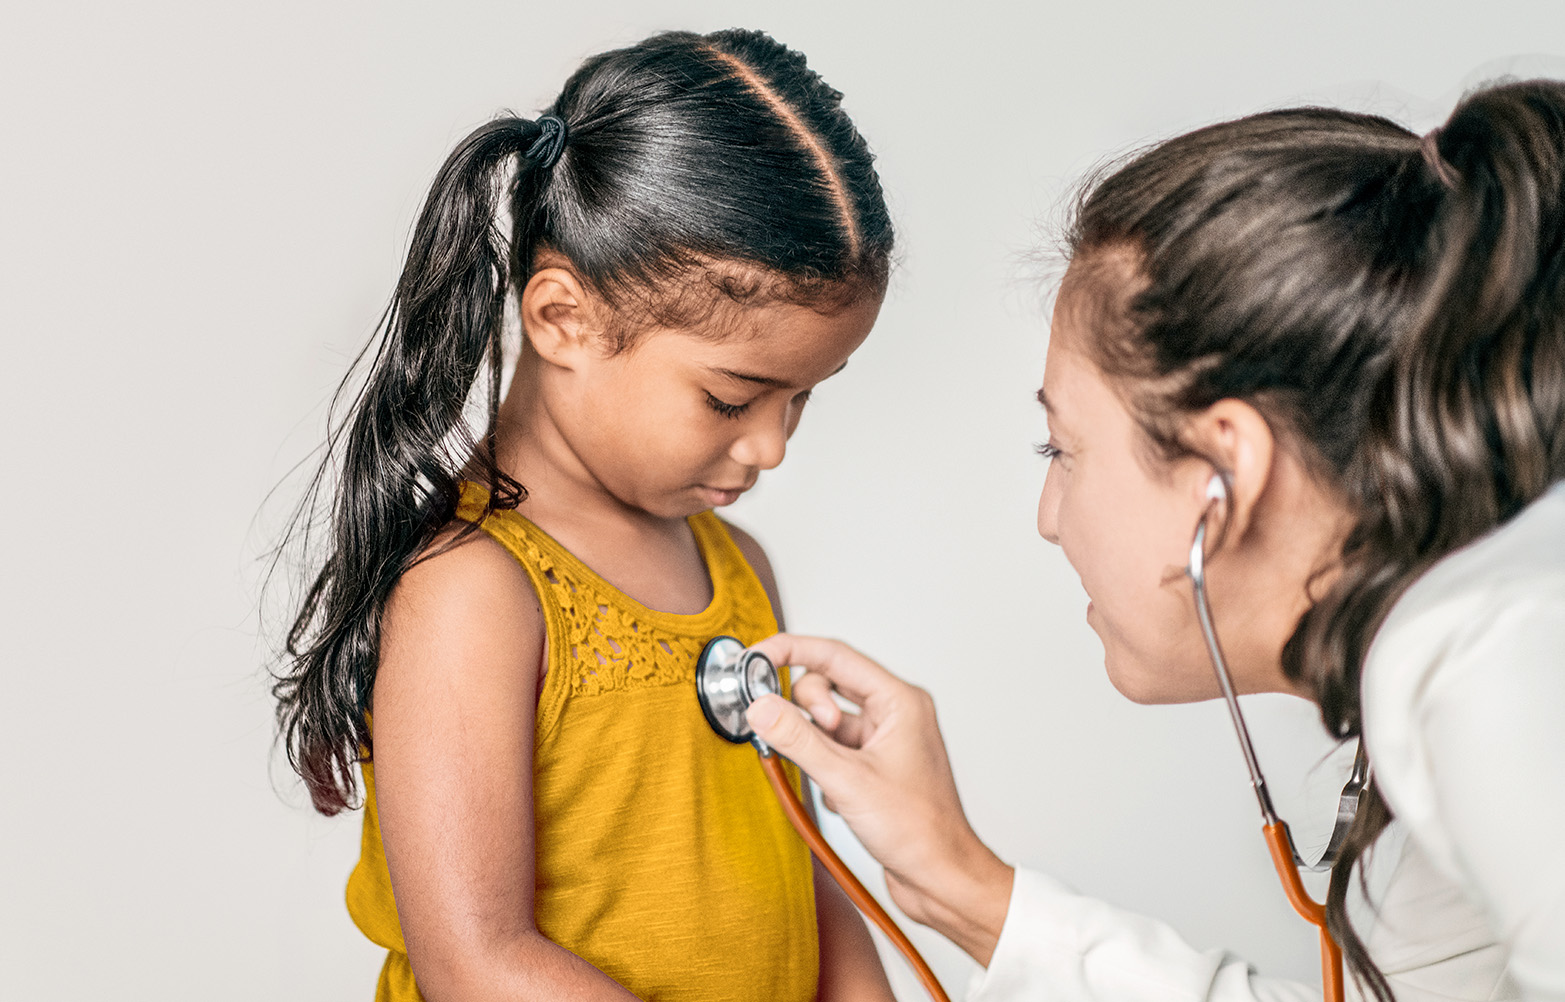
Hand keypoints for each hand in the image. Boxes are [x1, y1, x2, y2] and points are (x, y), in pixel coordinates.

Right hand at [745, 634, 1014, 964]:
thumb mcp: (847, 781)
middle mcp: (892, 714)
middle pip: (826, 684)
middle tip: (798, 739)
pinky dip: (821, 769)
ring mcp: (881, 740)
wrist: (941, 879)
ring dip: (811, 744)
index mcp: (898, 701)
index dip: (790, 651)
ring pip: (824, 720)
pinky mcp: (870, 765)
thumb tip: (760, 706)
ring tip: (825, 777)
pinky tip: (838, 799)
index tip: (755, 657)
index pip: (834, 656)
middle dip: (805, 709)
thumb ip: (798, 740)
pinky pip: (828, 749)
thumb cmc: (919, 831)